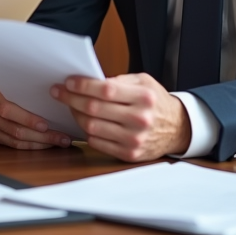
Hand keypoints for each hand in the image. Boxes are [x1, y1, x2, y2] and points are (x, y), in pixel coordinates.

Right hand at [0, 82, 72, 149]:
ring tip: (60, 141)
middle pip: (13, 129)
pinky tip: (47, 143)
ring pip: (15, 141)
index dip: (27, 119)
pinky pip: (14, 146)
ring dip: (40, 143)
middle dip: (41, 135)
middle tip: (61, 137)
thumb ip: (27, 91)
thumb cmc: (10, 87)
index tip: (46, 125)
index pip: (6, 109)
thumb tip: (58, 98)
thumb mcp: (15, 83)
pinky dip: (32, 146)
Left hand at [51, 73, 190, 161]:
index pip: (106, 90)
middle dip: (71, 98)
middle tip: (58, 92)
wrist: (177, 128)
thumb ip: (118, 80)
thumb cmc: (155, 102)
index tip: (68, 82)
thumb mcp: (144, 82)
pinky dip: (85, 131)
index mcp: (144, 98)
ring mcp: (134, 139)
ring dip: (75, 115)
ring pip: (91, 126)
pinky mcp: (129, 154)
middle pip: (94, 108)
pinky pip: (97, 142)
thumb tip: (89, 80)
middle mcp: (140, 119)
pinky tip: (82, 121)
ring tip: (69, 106)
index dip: (83, 85)